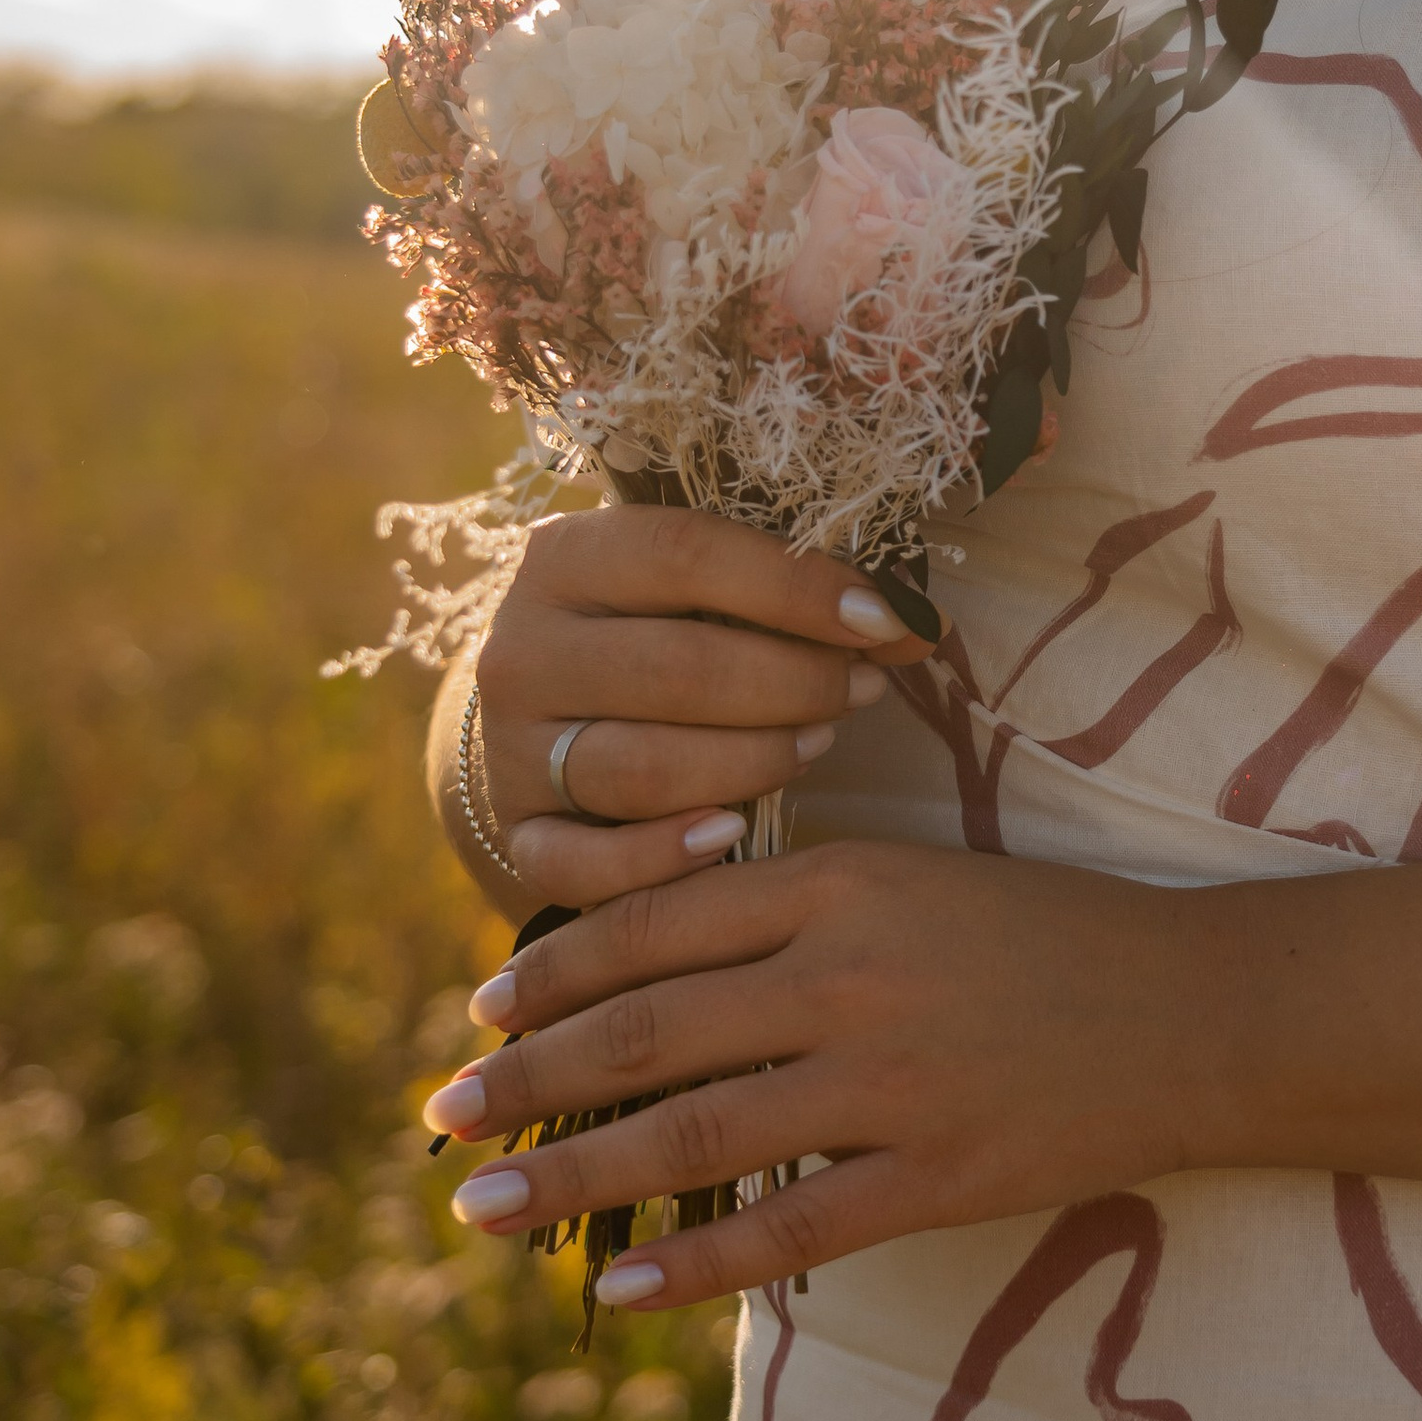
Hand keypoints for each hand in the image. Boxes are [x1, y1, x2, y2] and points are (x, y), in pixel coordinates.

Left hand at [422, 841, 1230, 1308]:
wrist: (1201, 1010)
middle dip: (528, 1081)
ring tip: (482, 1208)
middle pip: (649, 1031)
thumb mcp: (915, 882)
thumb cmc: (1050, 938)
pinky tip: (616, 1283)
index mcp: (841, 881)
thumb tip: (657, 968)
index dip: (556, 974)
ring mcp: (892, 1082)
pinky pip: (788, 1229)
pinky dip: (692, 1260)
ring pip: (694, 1134)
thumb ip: (795, 911)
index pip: (658, 924)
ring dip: (572, 1178)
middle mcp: (849, 974)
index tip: (481, 1013)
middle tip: (442, 1117)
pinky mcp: (936, 1175)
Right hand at [473, 508, 927, 905]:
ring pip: (640, 770)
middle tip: (862, 690)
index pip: (684, 556)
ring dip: (751, 762)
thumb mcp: (714, 589)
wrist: (560, 710)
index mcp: (565, 557)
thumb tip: (911, 628)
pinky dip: (662, 858)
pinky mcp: (517, 833)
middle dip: (792, 684)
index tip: (885, 619)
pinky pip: (581, 865)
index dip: (796, 588)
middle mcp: (520, 650)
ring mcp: (510, 749)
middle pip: (673, 672)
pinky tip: (732, 832)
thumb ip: (800, 595)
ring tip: (816, 743)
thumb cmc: (665, 629)